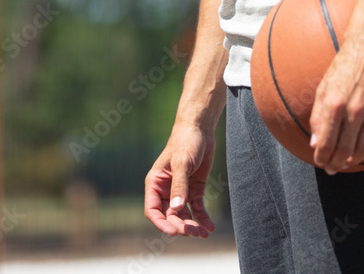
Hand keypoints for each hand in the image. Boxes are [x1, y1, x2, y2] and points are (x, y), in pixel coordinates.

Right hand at [144, 122, 216, 236]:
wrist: (200, 129)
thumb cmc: (186, 141)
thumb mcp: (182, 162)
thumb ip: (180, 185)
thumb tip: (177, 209)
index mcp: (156, 183)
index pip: (153, 210)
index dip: (161, 223)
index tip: (173, 232)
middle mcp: (166, 190)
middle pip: (170, 216)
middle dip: (181, 226)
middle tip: (194, 232)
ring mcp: (181, 192)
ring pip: (183, 216)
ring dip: (192, 226)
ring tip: (203, 233)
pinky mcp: (194, 190)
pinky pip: (197, 209)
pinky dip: (202, 218)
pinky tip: (210, 227)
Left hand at [309, 27, 363, 174]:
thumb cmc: (344, 65)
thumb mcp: (324, 86)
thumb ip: (319, 116)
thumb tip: (316, 143)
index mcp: (335, 103)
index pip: (327, 142)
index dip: (322, 157)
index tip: (320, 162)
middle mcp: (355, 110)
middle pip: (345, 151)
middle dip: (336, 164)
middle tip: (332, 168)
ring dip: (354, 161)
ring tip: (346, 163)